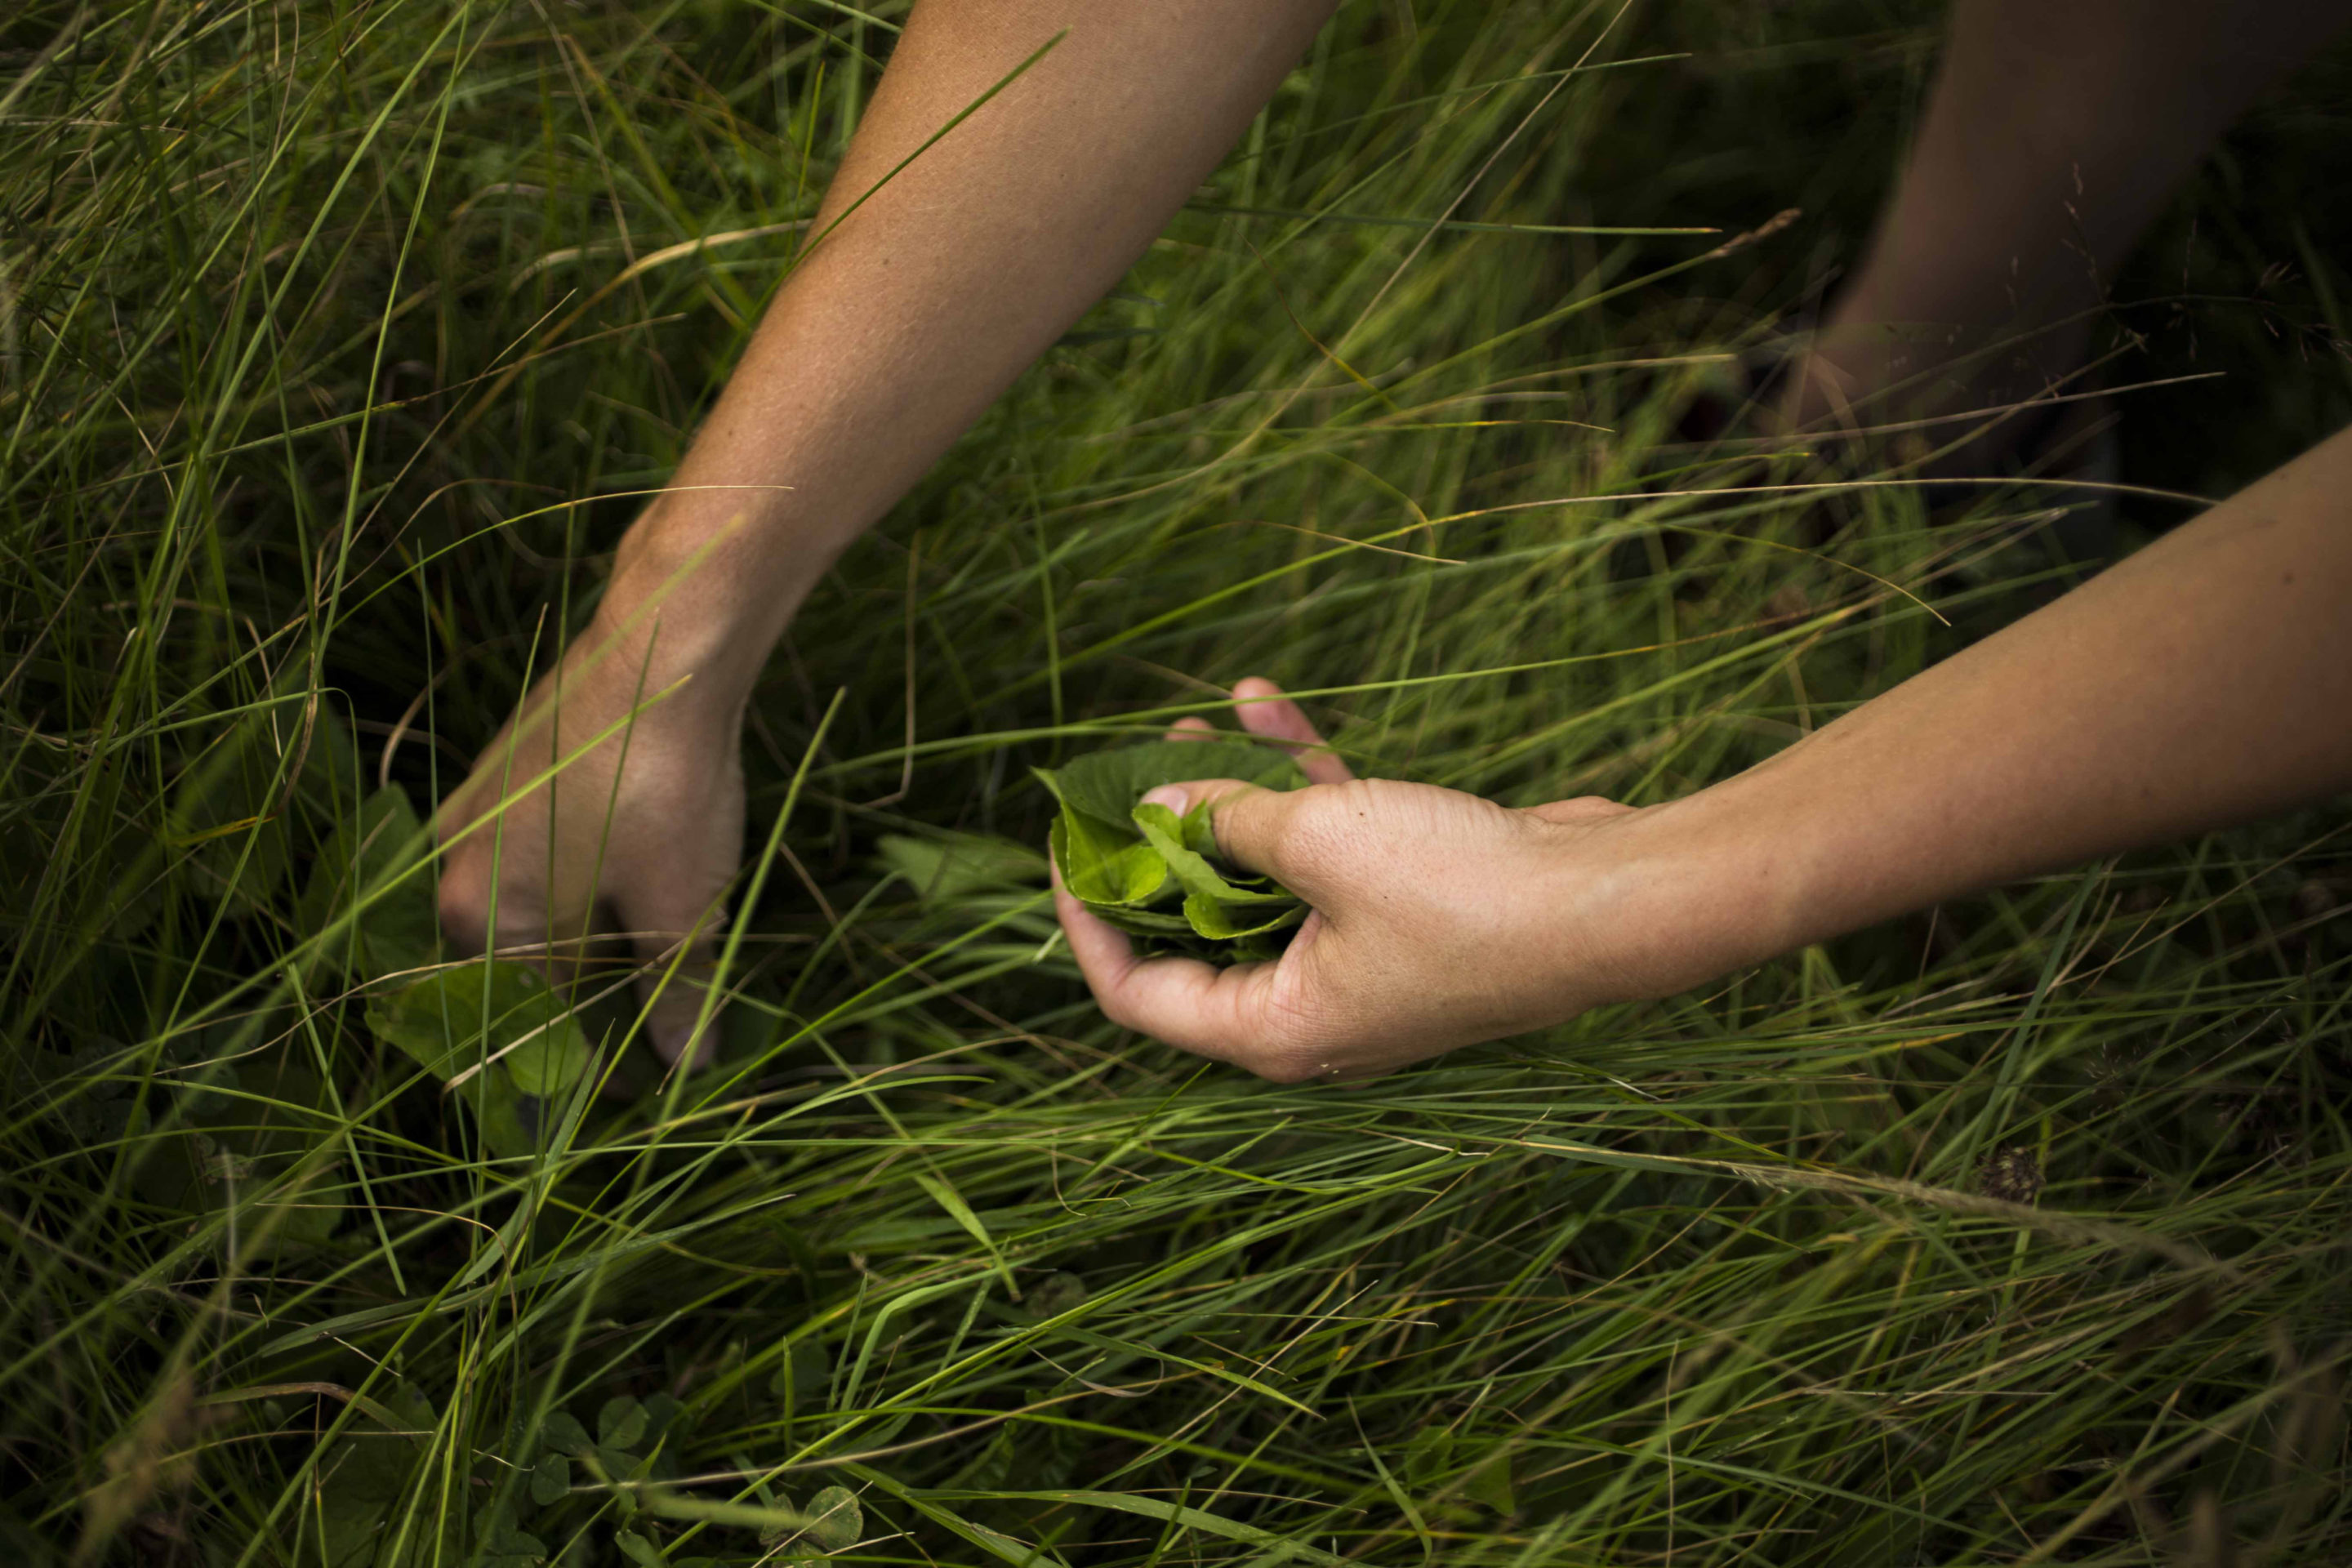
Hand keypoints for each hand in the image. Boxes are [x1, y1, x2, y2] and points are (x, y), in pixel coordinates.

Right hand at [435, 607, 743, 1067]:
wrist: (662, 644)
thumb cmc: (658, 784)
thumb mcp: (682, 906)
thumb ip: (678, 992)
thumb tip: (689, 1063)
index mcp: (478, 915)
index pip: (515, 1025)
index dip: (569, 1072)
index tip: (619, 1100)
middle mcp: (456, 866)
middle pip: (511, 971)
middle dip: (575, 1016)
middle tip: (643, 1051)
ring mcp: (479, 812)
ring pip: (526, 914)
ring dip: (581, 956)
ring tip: (648, 988)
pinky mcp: (513, 772)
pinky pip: (538, 862)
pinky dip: (580, 897)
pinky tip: (632, 907)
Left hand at [1054, 678, 1656, 1081]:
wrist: (1607, 899)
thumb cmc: (1463, 892)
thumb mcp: (1320, 841)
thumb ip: (1227, 823)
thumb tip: (1163, 805)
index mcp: (1273, 1028)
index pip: (1138, 993)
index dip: (1088, 919)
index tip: (1067, 846)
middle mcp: (1308, 1010)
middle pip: (1195, 930)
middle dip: (1161, 840)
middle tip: (1123, 773)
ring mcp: (1357, 962)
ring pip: (1261, 877)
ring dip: (1230, 796)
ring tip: (1192, 720)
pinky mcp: (1401, 914)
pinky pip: (1325, 854)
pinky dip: (1301, 789)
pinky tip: (1269, 707)